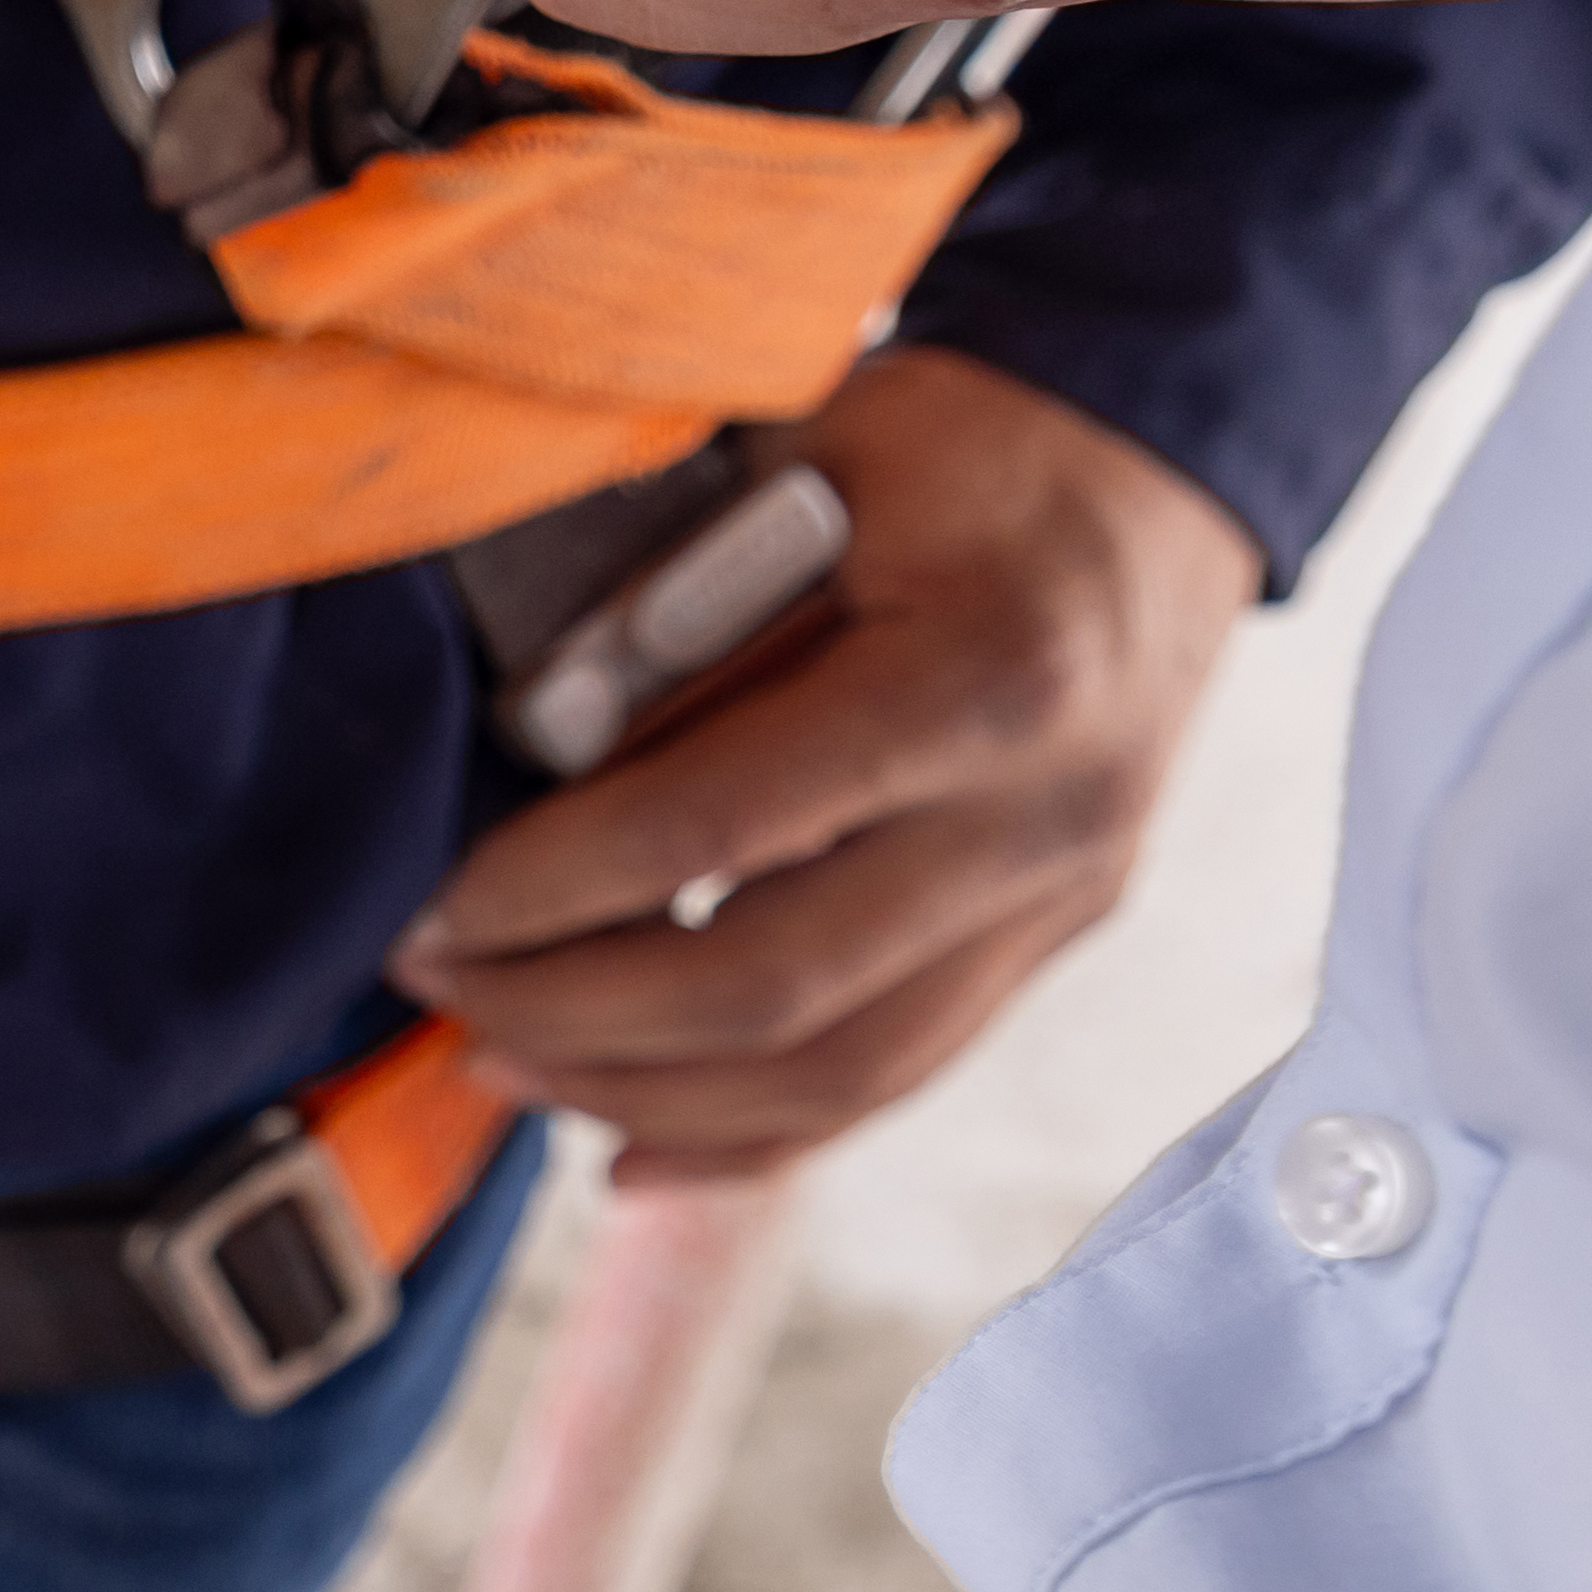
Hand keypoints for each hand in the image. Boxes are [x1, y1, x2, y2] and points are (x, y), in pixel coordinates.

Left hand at [388, 349, 1252, 1173]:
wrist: (1157, 466)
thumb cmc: (960, 446)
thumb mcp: (803, 469)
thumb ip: (676, 618)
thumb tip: (527, 766)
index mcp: (985, 675)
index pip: (721, 827)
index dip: (553, 889)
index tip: (434, 912)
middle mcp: (1046, 816)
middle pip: (779, 992)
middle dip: (577, 1016)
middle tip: (441, 992)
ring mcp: (1066, 897)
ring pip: (840, 1074)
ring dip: (647, 1094)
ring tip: (504, 1066)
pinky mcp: (1055, 938)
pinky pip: (894, 1076)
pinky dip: (753, 1132)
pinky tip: (628, 1145)